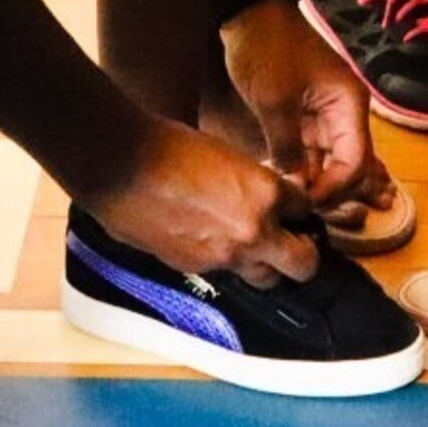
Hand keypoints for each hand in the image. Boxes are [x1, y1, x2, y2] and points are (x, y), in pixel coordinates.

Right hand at [78, 116, 319, 288]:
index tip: (291, 207)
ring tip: (252, 247)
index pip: (305, 209)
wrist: (121, 165)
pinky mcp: (195, 268)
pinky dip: (227, 263)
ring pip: (267, 279)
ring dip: (266, 265)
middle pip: (304, 264)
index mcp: (265, 192)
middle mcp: (253, 230)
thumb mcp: (226, 154)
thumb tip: (264, 199)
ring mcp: (225, 256)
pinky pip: (227, 274)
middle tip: (292, 242)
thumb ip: (252, 183)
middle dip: (303, 254)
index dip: (298, 208)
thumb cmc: (168, 147)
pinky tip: (211, 242)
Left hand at [219, 0, 392, 217]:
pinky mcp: (305, 117)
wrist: (248, 13)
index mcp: (348, 105)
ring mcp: (326, 115)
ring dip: (318, 185)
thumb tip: (297, 189)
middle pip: (350, 165)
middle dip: (332, 192)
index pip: (356, 161)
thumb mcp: (274, 102)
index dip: (335, 189)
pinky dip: (306, 171)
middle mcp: (345, 113)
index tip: (306, 204)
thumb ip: (288, 148)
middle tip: (306, 214)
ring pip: (332, 161)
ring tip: (301, 211)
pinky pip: (314, 151)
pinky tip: (295, 192)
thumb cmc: (266, 50)